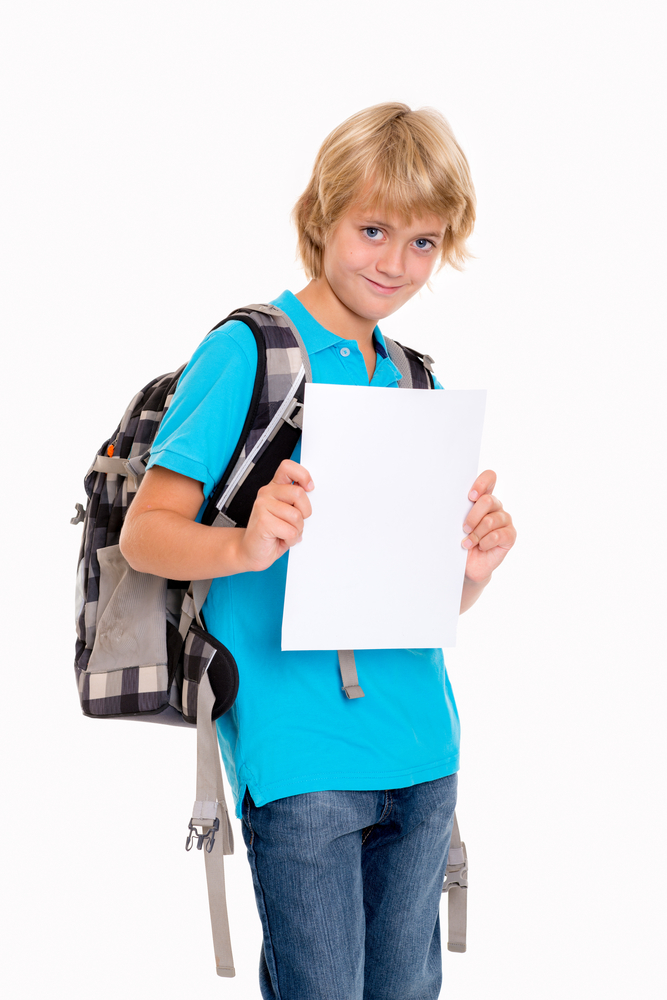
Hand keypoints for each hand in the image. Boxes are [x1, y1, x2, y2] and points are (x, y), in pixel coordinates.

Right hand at [239, 459, 313, 571]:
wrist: (251, 551)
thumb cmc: (272, 533)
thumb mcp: (287, 512)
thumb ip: (296, 500)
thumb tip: (311, 491)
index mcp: (274, 488)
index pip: (288, 467)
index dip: (303, 475)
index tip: (309, 488)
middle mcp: (267, 493)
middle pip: (298, 493)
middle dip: (304, 512)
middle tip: (296, 522)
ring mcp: (262, 506)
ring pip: (296, 515)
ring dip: (296, 530)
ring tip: (286, 532)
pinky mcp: (263, 521)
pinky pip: (290, 531)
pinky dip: (290, 540)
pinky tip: (281, 539)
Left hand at [461, 470, 515, 584]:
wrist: (468, 565)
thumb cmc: (461, 541)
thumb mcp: (456, 524)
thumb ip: (459, 511)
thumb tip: (446, 502)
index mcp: (483, 498)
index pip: (490, 478)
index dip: (482, 483)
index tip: (470, 496)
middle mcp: (496, 506)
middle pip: (488, 500)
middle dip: (472, 516)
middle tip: (464, 528)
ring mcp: (505, 520)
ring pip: (490, 521)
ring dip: (476, 534)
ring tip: (468, 543)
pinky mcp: (510, 535)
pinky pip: (498, 535)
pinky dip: (485, 543)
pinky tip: (481, 547)